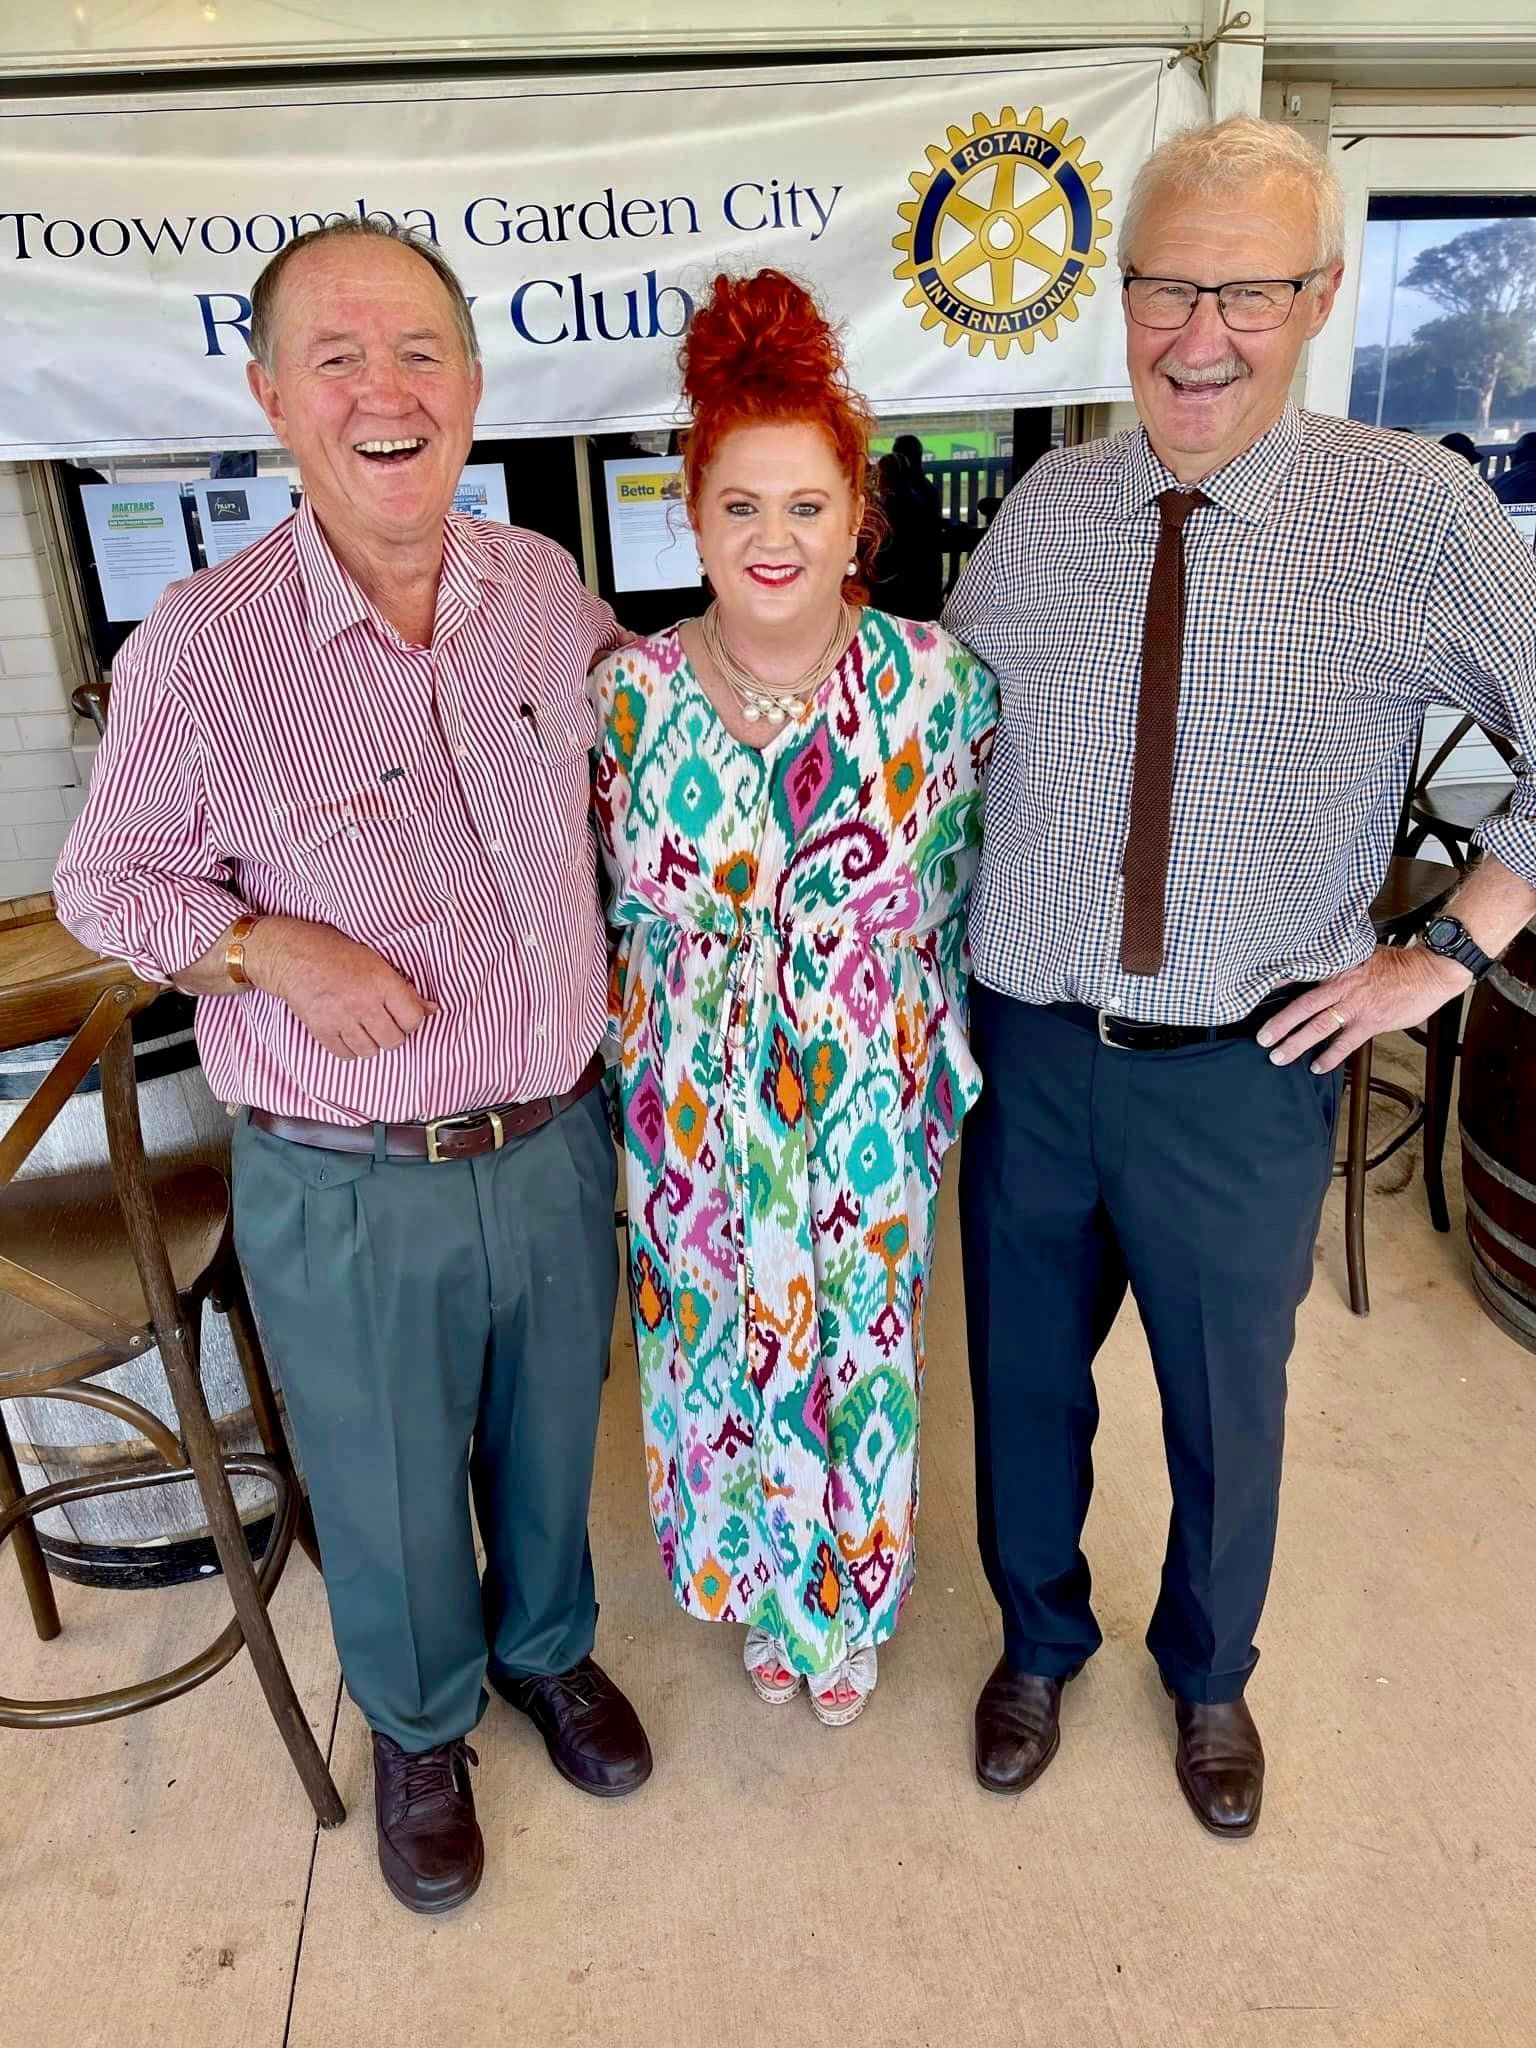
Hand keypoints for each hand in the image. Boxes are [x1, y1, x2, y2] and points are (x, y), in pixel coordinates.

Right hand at [243, 916, 436, 1061]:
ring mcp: (341, 1018)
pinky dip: (349, 1049)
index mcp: (382, 981)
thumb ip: (404, 988)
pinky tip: (347, 1032)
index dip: (411, 1020)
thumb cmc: (334, 952)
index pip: (413, 1019)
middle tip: (382, 1022)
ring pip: (371, 1051)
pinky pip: (346, 1055)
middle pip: (394, 1040)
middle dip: (392, 1034)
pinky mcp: (321, 1029)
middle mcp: (364, 1002)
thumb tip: (432, 1009)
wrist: (291, 954)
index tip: (402, 1015)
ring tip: (363, 1026)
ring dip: (370, 1042)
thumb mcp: (375, 961)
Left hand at [1257, 945, 1470, 1073]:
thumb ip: (1341, 962)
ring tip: (1278, 1056)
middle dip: (1279, 1024)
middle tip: (1261, 1038)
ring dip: (1296, 1043)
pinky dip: (1329, 1057)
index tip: (1254, 994)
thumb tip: (1322, 969)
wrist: (1429, 970)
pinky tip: (1317, 1066)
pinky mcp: (1371, 1022)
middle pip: (1302, 1006)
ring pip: (1318, 1027)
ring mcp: (1355, 1006)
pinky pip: (1345, 1043)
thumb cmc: (1398, 962)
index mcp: (1338, 967)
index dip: (1277, 984)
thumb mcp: (1363, 953)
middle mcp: (1342, 987)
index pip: (1301, 974)